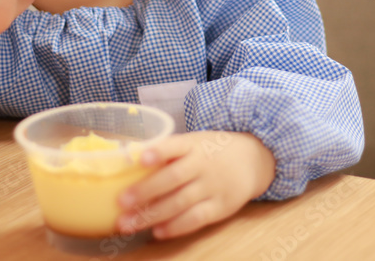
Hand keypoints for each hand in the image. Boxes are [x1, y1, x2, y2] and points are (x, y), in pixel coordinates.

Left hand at [116, 131, 275, 239]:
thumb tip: (126, 162)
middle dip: (145, 191)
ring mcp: (213, 187)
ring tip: (128, 224)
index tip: (141, 158)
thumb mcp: (194, 142)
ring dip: (152, 214)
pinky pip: (196, 219)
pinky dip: (176, 227)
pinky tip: (157, 232)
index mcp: (194, 144)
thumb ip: (167, 152)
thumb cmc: (212, 150)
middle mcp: (203, 164)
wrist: (253, 160)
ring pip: (180, 202)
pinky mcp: (220, 207)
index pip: (175, 146)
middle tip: (121, 202)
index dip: (158, 152)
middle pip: (173, 178)